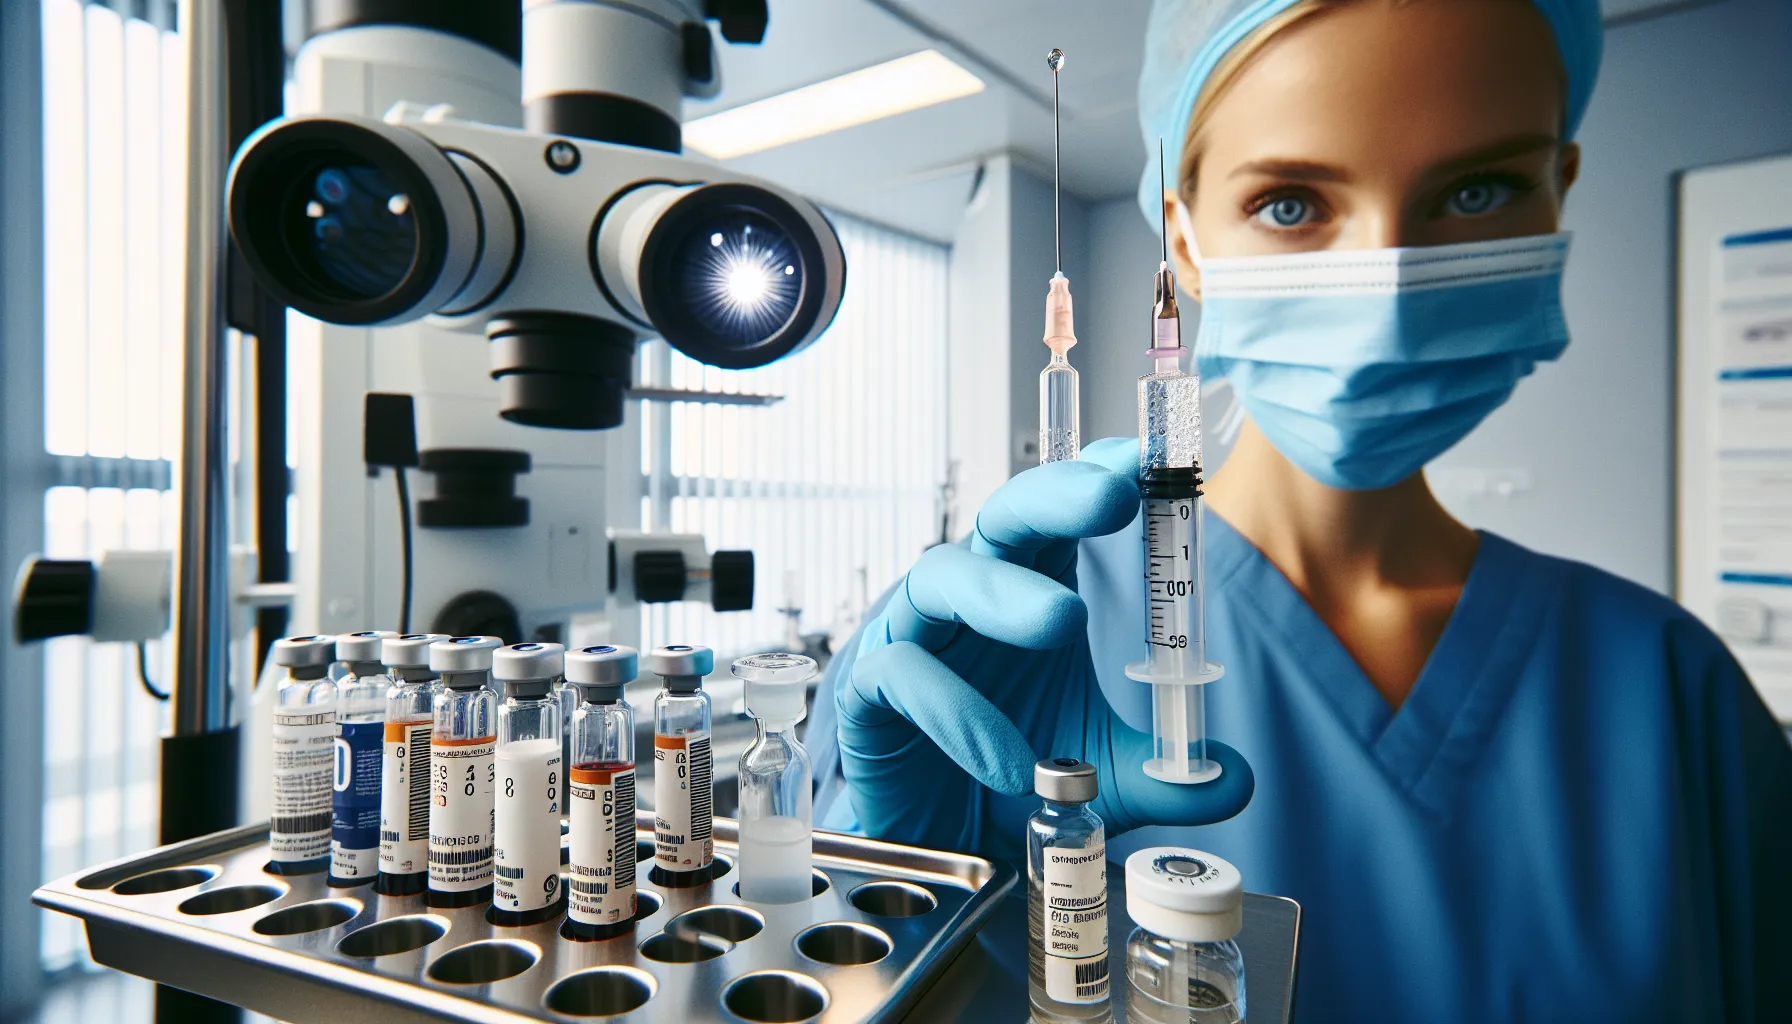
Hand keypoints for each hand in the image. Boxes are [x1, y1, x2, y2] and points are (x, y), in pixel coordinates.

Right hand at [832, 437, 1251, 855]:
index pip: (1060, 515)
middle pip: (1002, 519)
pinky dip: (958, 711)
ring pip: (941, 576)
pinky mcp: (869, 689)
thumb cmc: (1017, 777)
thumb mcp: (1107, 777)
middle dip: (1054, 496)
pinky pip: (903, 675)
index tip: (1145, 458)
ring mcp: (915, 634)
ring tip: (1064, 621)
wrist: (943, 847)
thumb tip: (1235, 778)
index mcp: (1031, 589)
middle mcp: (972, 597)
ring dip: (1004, 593)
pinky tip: (1007, 760)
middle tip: (1110, 495)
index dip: (1095, 476)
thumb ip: (1167, 773)